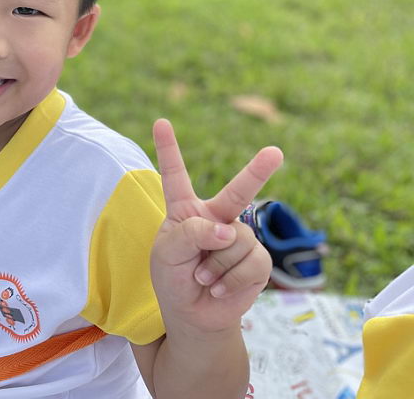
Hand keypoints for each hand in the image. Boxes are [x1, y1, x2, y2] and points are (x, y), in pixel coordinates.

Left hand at [150, 119, 282, 334]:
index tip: (160, 121)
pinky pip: (250, 263)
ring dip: (215, 266)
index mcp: (186, 209)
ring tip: (203, 278)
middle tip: (275, 152)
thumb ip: (191, 233)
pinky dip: (230, 280)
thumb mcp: (167, 253)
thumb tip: (228, 231)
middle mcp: (216, 218)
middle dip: (258, 171)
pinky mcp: (257, 262)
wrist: (192, 314)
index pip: (176, 175)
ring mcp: (239, 238)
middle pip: (238, 191)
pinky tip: (219, 289)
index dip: (168, 148)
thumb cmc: (173, 278)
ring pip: (235, 241)